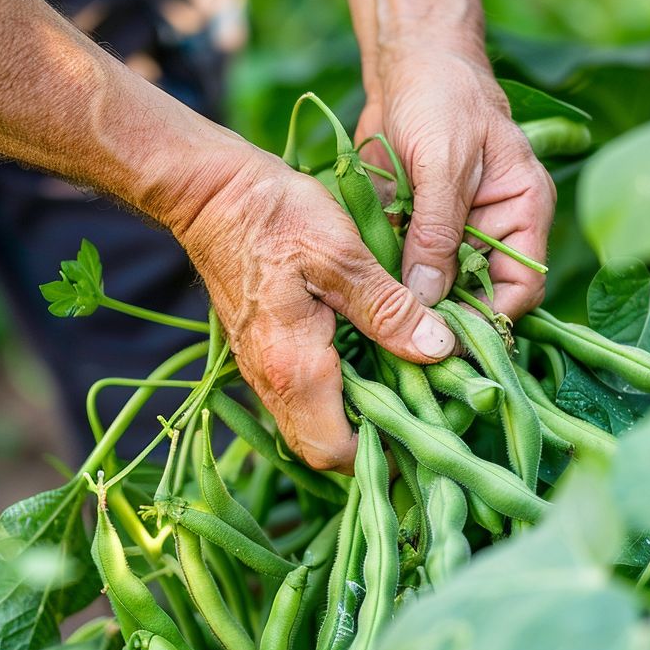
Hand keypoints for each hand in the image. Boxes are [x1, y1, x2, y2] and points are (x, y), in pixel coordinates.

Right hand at [174, 153, 456, 470]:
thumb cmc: (273, 216)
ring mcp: (262, 369)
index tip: (426, 433)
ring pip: (313, 424)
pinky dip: (340, 394)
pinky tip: (374, 360)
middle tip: (424, 411)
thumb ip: (390, 309)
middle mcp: (272, 381)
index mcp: (295, 367)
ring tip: (407, 388)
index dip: (384, 457)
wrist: (209, 192)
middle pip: (324, 449)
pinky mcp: (262, 352)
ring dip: (358, 417)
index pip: (336, 452)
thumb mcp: (342, 254)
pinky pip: (303, 396)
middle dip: (374, 443)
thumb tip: (440, 350)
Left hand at [357, 50, 555, 317]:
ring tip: (384, 327)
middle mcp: (493, 230)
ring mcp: (453, 233)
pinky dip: (391, 282)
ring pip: (439, 288)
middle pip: (478, 295)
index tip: (449, 337)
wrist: (406, 64)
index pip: (521, 286)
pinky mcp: (416, 230)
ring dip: (414, 304)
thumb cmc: (442, 97)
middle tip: (408, 340)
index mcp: (523, 212)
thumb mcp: (443, 163)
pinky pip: (407, 269)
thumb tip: (429, 298)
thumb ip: (438, 231)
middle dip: (447, 318)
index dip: (490, 317)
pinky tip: (369, 299)